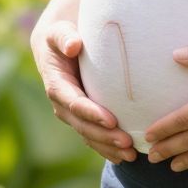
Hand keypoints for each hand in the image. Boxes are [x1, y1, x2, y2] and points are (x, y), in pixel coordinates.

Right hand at [31, 18, 137, 164]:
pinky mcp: (83, 118)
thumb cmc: (62, 36)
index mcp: (56, 84)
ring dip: (108, 147)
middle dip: (104, 136)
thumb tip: (73, 45)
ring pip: (89, 136)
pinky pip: (94, 138)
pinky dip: (108, 148)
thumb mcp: (59, 31)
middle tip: (128, 143)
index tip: (112, 120)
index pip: (73, 102)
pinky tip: (126, 156)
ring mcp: (72, 114)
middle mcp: (62, 103)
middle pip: (82, 125)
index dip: (91, 113)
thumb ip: (64, 36)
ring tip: (131, 154)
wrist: (57, 46)